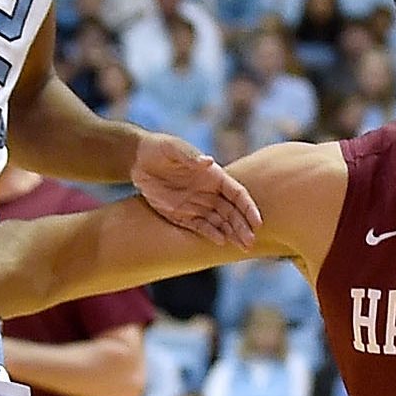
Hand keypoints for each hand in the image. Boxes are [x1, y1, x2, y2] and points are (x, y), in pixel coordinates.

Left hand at [131, 132, 260, 249]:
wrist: (138, 159)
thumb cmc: (160, 148)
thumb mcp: (173, 148)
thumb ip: (189, 156)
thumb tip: (208, 162)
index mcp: (214, 175)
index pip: (237, 194)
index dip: (248, 208)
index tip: (257, 221)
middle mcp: (209, 191)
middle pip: (232, 212)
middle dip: (242, 226)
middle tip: (250, 242)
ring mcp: (196, 204)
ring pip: (219, 222)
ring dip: (231, 234)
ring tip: (242, 247)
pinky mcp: (181, 214)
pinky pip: (199, 226)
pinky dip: (210, 233)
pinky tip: (220, 242)